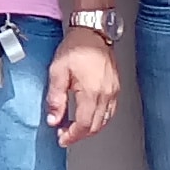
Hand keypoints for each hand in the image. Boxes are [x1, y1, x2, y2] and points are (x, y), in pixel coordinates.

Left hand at [46, 31, 120, 145]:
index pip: (84, 125)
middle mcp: (106, 94)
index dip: (72, 136)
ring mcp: (114, 91)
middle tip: (65, 134)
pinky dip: (99, 119)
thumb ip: (55, 98)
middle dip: (79, 135)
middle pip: (96, 126)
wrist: (92, 31)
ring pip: (105, 121)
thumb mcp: (57, 72)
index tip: (62, 138)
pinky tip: (89, 116)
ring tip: (74, 126)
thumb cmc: (76, 47)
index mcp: (92, 92)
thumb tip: (53, 119)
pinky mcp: (116, 87)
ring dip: (90, 128)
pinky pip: (110, 111)